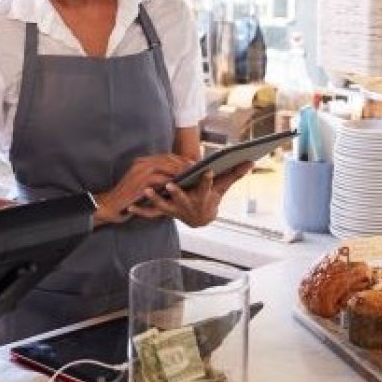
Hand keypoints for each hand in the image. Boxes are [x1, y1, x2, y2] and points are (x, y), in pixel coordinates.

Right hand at [95, 154, 193, 224]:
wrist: (111, 205)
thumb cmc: (128, 197)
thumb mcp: (143, 184)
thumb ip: (156, 178)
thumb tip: (175, 178)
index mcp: (142, 162)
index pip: (166, 156)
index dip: (180, 159)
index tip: (193, 163)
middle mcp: (141, 163)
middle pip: (168, 158)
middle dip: (183, 163)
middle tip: (197, 167)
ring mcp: (141, 170)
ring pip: (166, 165)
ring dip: (181, 170)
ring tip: (193, 175)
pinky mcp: (141, 180)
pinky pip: (161, 178)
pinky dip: (173, 180)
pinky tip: (182, 184)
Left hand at [135, 161, 252, 225]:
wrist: (201, 219)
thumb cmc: (211, 199)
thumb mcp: (222, 188)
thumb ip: (234, 174)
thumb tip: (251, 161)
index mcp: (203, 198)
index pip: (207, 188)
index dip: (207, 180)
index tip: (207, 170)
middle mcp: (189, 205)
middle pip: (183, 199)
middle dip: (177, 192)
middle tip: (170, 185)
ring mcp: (175, 210)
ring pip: (165, 206)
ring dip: (156, 199)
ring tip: (147, 191)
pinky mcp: (165, 212)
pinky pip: (151, 214)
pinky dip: (141, 211)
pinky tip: (130, 207)